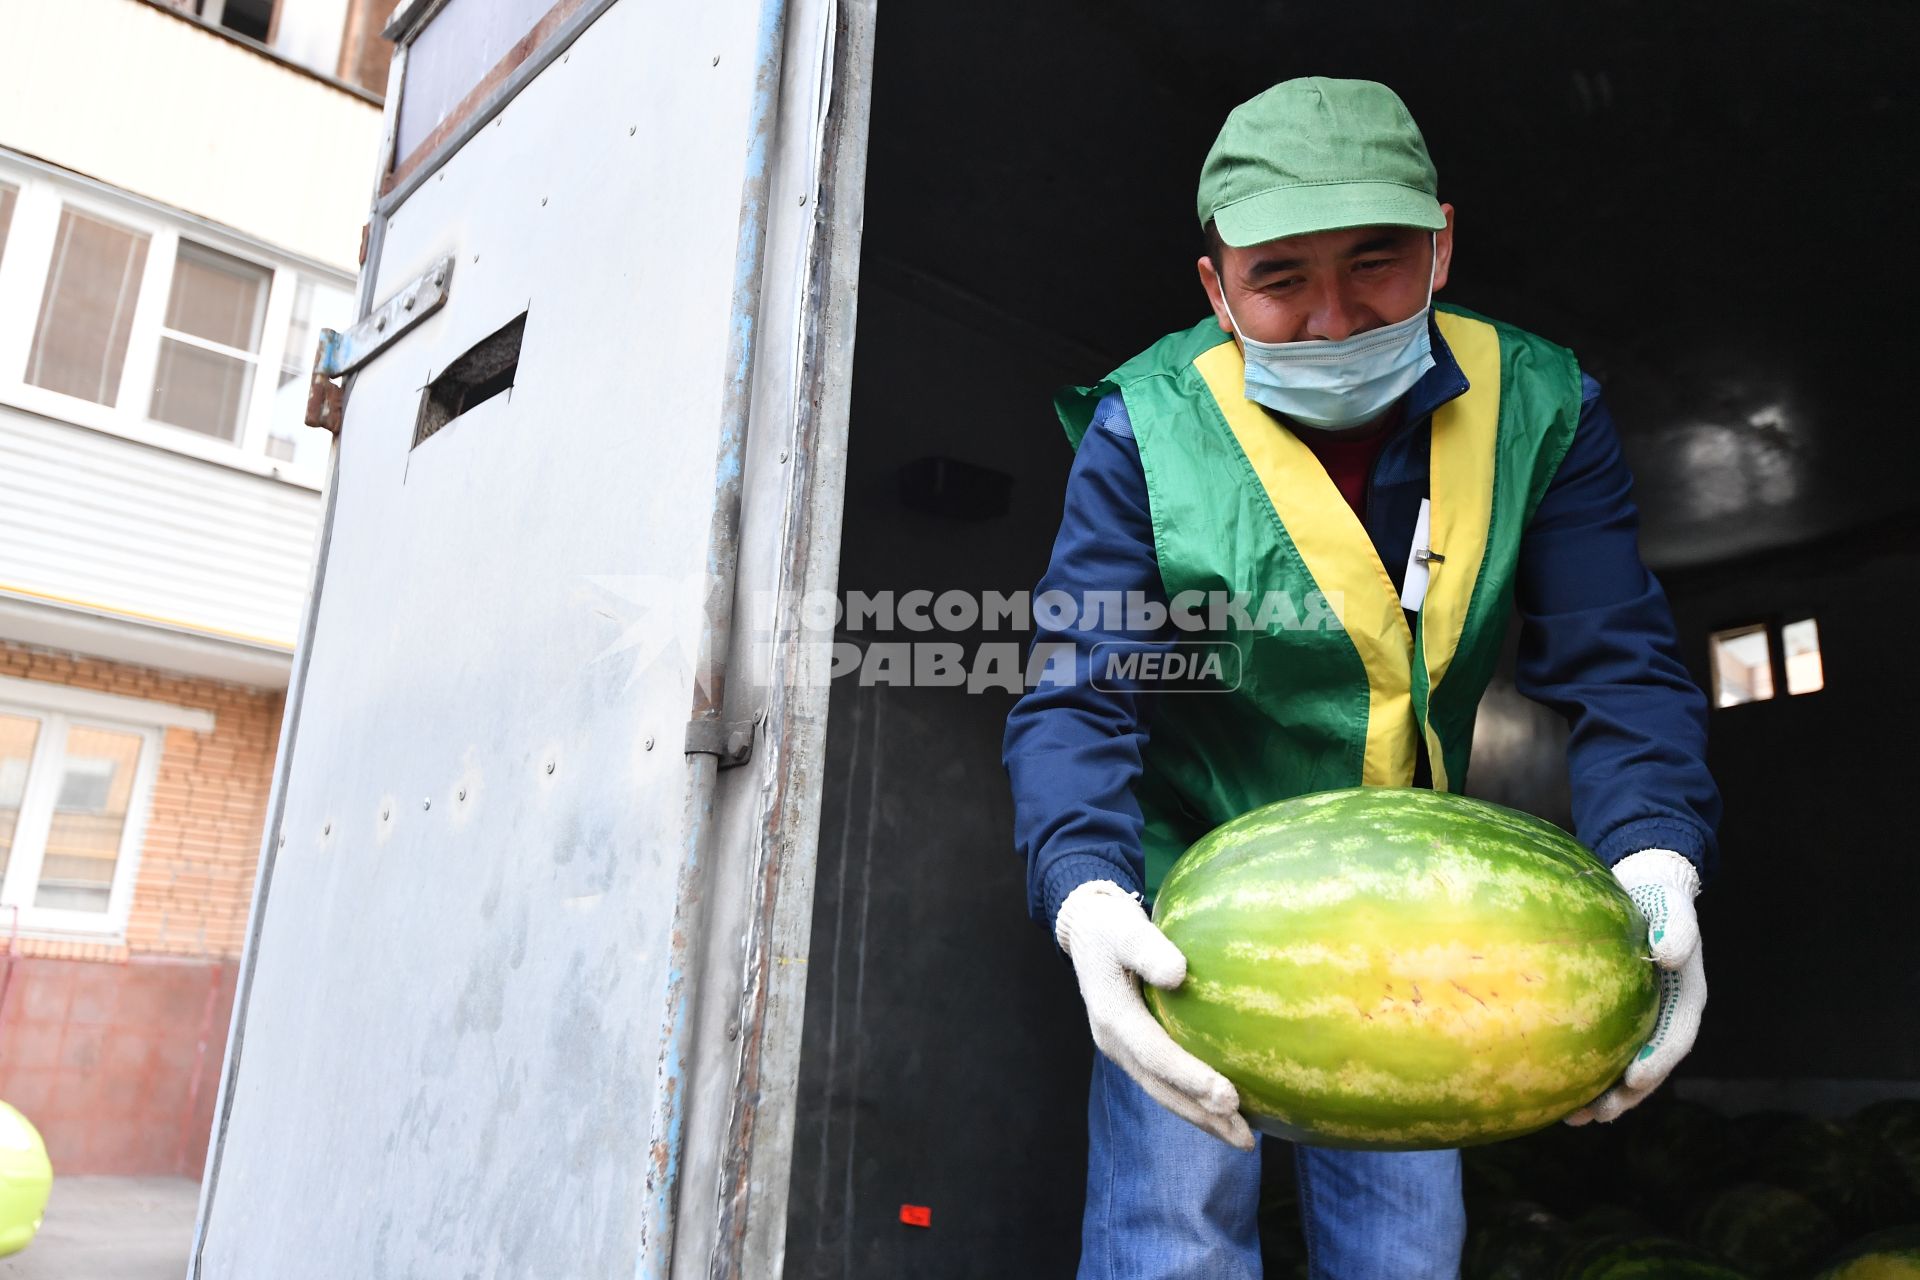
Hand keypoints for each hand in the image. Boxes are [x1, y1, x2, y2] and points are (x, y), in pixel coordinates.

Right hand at [1056, 880, 1254, 1149]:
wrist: (1087, 932)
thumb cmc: (1110, 928)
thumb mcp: (1125, 928)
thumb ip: (1149, 948)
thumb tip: (1179, 973)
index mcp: (1113, 1017)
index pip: (1157, 1056)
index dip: (1192, 1079)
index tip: (1230, 1096)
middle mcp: (1116, 1043)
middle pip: (1162, 1088)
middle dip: (1202, 1115)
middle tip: (1244, 1137)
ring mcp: (1124, 1049)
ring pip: (1163, 1092)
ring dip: (1201, 1117)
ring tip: (1242, 1138)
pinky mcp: (1135, 1047)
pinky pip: (1165, 1081)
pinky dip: (1193, 1099)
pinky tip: (1225, 1108)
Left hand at [1567, 849, 1705, 1125]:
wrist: (1645, 892)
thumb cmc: (1660, 900)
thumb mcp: (1673, 906)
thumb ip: (1678, 927)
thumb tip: (1668, 954)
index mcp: (1685, 1000)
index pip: (1674, 1038)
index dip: (1656, 1062)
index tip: (1633, 1081)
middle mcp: (1666, 1018)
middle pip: (1651, 1067)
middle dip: (1627, 1095)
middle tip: (1599, 1114)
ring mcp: (1643, 1022)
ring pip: (1626, 1068)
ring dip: (1605, 1097)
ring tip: (1575, 1119)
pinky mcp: (1617, 1019)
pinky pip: (1604, 1052)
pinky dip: (1586, 1073)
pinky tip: (1557, 1091)